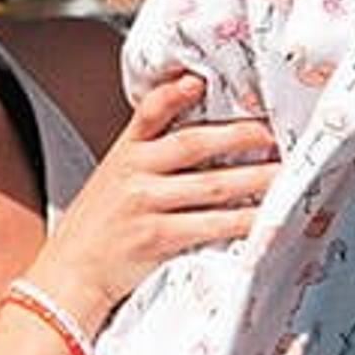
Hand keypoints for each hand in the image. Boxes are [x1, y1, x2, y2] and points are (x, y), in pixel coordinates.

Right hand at [29, 71, 274, 330]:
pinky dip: (242, 221)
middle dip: (240, 135)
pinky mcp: (157, 238)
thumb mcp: (112, 179)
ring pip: (212, 185)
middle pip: (194, 144)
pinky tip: (264, 217)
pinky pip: (210, 225)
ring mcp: (146, 205)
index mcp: (125, 153)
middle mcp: (134, 173)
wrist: (69, 274)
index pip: (148, 112)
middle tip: (274, 131)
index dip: (174, 93)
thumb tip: (200, 138)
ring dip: (255, 178)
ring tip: (285, 172)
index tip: (199, 80)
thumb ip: (147, 155)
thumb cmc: (99, 227)